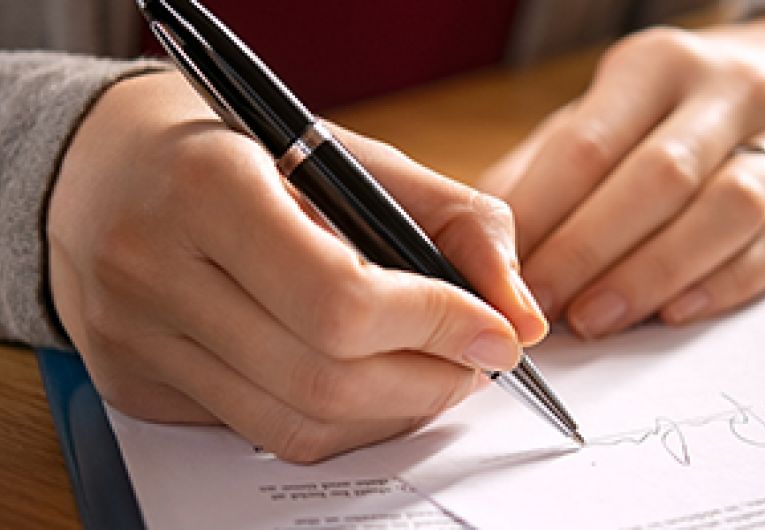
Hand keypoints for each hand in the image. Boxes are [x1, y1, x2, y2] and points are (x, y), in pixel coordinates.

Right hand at [48, 71, 546, 461]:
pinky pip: (259, 430)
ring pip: (295, 423)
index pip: (340, 299)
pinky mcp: (136, 384)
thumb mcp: (346, 154)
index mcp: (207, 187)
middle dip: (429, 381)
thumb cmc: (233, 149)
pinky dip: (334, 419)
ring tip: (428, 371)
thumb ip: (451, 220)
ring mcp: (135, 338)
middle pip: (324, 377)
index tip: (494, 334)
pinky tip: (358, 381)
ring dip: (390, 410)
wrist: (104, 167)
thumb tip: (519, 314)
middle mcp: (153, 269)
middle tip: (472, 360)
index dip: (435, 326)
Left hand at [480, 25, 764, 338]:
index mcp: (648, 70)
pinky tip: (670, 313)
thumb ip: (536, 175)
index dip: (543, 218)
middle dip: (587, 252)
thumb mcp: (586, 122)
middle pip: (653, 178)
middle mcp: (717, 94)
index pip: (587, 148)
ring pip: (724, 209)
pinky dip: (718, 284)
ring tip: (592, 319)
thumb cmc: (647, 117)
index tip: (505, 275)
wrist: (740, 90)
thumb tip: (482, 244)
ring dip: (650, 274)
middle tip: (540, 307)